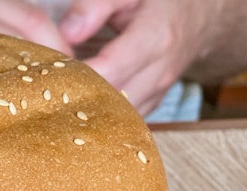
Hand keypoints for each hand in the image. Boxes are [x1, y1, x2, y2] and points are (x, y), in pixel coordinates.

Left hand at [60, 0, 215, 114]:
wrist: (200, 16)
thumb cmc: (160, 0)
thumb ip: (97, 5)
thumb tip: (67, 33)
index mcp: (156, 38)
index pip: (108, 71)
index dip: (75, 76)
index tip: (49, 74)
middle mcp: (158, 73)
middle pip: (108, 102)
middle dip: (74, 100)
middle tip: (47, 91)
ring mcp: (156, 94)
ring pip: (113, 119)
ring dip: (84, 113)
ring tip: (59, 101)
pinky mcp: (150, 106)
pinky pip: (120, 122)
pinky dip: (97, 118)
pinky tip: (77, 106)